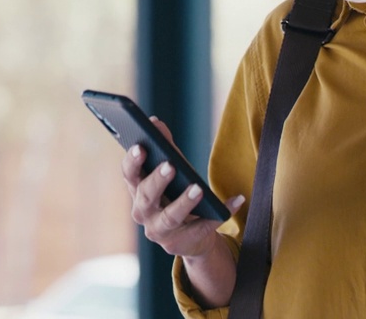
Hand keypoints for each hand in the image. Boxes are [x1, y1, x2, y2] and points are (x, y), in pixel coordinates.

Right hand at [121, 117, 244, 258]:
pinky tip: (235, 201)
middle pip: (146, 196)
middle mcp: (142, 212)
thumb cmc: (177, 193)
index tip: (141, 146)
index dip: (132, 162)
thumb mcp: (172, 168)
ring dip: (184, 202)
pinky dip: (219, 214)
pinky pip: (201, 228)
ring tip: (198, 188)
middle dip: (157, 180)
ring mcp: (159, 231)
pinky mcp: (180, 244)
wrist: (190, 235)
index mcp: (137, 190)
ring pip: (170, 217)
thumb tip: (155, 121)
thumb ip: (163, 146)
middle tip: (170, 165)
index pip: (129, 174)